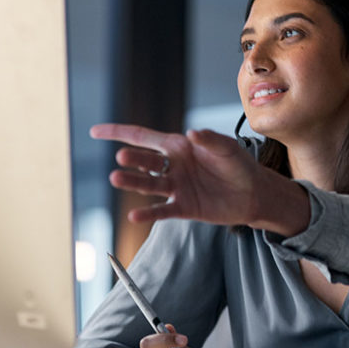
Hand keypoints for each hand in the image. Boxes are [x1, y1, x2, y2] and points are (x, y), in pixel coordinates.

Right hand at [90, 123, 308, 234]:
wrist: (254, 193)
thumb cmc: (238, 165)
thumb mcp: (227, 148)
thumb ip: (210, 140)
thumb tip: (192, 132)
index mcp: (178, 146)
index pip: (143, 137)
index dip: (118, 133)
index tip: (95, 132)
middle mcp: (172, 166)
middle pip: (144, 161)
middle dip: (132, 159)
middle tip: (122, 159)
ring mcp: (175, 187)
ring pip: (148, 184)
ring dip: (133, 183)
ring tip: (117, 179)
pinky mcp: (182, 207)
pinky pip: (161, 211)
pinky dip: (148, 213)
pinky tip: (134, 215)